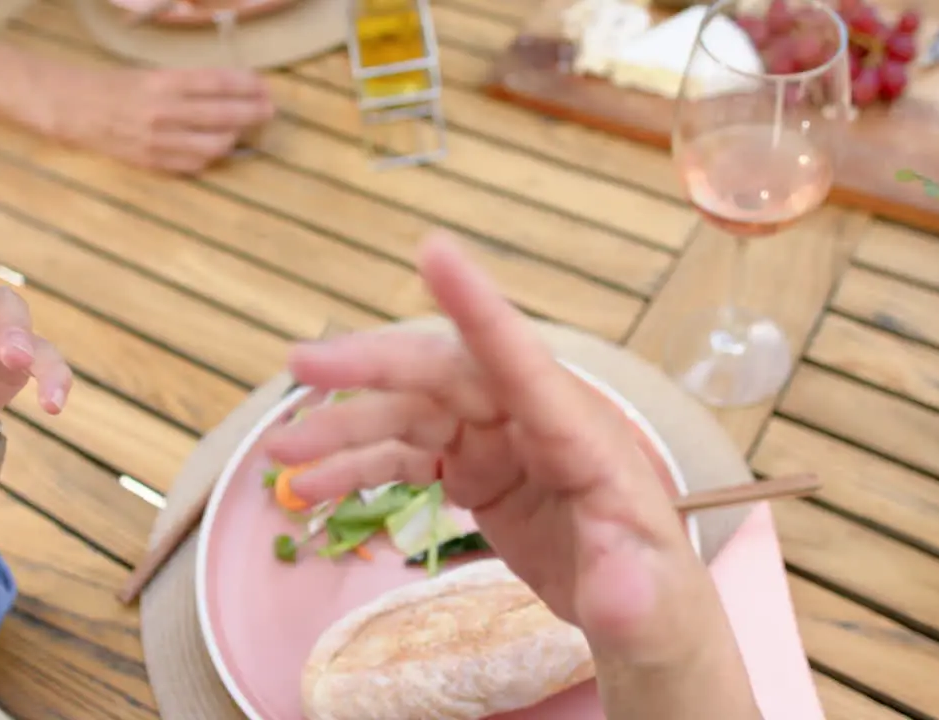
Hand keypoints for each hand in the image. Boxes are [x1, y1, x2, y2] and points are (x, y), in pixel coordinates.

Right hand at [54, 65, 272, 173]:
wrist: (74, 109)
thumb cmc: (117, 87)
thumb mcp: (154, 74)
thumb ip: (191, 85)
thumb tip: (233, 89)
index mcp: (164, 82)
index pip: (218, 82)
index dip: (247, 85)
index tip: (263, 86)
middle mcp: (165, 112)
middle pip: (224, 115)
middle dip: (253, 112)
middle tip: (268, 110)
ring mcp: (159, 141)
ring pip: (214, 146)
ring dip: (234, 138)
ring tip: (241, 130)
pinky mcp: (153, 162)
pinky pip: (193, 165)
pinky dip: (210, 158)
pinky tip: (215, 149)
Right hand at [265, 230, 759, 718]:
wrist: (643, 623)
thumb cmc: (659, 608)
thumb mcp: (655, 611)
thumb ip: (635, 593)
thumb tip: (621, 585)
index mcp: (581, 438)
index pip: (524, 362)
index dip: (476, 307)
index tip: (434, 251)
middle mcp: (533, 423)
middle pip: (444, 377)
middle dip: (372, 370)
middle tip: (302, 366)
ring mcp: (501, 444)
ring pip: (410, 416)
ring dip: (344, 430)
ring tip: (279, 454)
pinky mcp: (478, 471)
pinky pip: (407, 456)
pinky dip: (358, 467)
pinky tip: (312, 486)